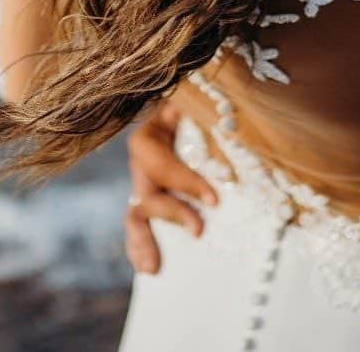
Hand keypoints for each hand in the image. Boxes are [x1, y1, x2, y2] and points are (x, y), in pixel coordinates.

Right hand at [124, 100, 217, 274]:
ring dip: (144, 240)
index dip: (184, 183)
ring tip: (153, 268)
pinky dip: (141, 243)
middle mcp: (143, 155)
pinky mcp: (152, 189)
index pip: (161, 163)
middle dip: (171, 214)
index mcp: (152, 130)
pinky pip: (140, 219)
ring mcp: (144, 175)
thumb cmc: (203, 95)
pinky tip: (148, 266)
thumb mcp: (200, 98)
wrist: (197, 92)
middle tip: (198, 231)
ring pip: (135, 211)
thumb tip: (224, 121)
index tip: (213, 200)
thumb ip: (205, 109)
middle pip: (145, 191)